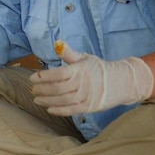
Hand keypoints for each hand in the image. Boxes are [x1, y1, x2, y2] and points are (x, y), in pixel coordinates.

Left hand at [30, 41, 152, 115]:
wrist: (122, 82)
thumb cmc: (99, 68)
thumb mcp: (84, 58)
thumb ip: (69, 53)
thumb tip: (57, 43)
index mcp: (79, 70)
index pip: (58, 74)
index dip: (43, 76)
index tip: (32, 78)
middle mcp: (82, 84)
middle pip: (58, 88)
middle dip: (42, 90)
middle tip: (32, 89)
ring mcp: (86, 97)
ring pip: (63, 100)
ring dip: (47, 101)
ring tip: (37, 99)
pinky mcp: (89, 107)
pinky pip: (71, 110)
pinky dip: (59, 110)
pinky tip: (49, 109)